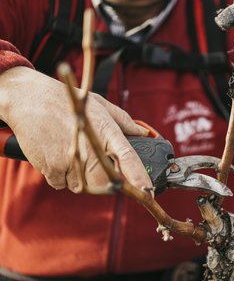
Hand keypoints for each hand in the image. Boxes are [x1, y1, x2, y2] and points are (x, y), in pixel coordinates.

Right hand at [0, 66, 151, 191]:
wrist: (29, 99)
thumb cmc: (67, 101)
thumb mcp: (100, 105)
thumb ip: (124, 121)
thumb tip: (144, 133)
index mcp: (105, 131)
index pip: (127, 157)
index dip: (138, 176)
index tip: (147, 190)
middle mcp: (89, 148)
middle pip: (106, 181)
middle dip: (106, 180)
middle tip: (97, 163)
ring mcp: (69, 160)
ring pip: (85, 186)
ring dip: (83, 177)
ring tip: (76, 153)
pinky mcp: (51, 169)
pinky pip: (63, 185)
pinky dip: (64, 176)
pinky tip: (60, 156)